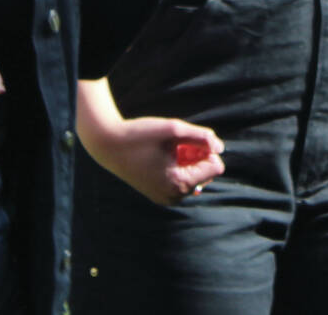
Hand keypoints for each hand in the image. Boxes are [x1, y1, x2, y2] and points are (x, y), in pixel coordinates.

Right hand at [84, 116, 226, 207]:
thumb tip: (220, 148)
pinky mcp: (158, 195)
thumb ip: (201, 136)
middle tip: (176, 143)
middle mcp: (173, 197)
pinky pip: (181, 183)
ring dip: (188, 161)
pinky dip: (178, 168)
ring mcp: (165, 199)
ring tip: (169, 149)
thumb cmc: (140, 135)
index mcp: (178, 184)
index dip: (206, 148)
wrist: (107, 145)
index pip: (215, 167)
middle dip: (198, 156)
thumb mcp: (173, 129)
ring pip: (194, 178)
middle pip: (206, 174)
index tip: (188, 139)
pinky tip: (164, 156)